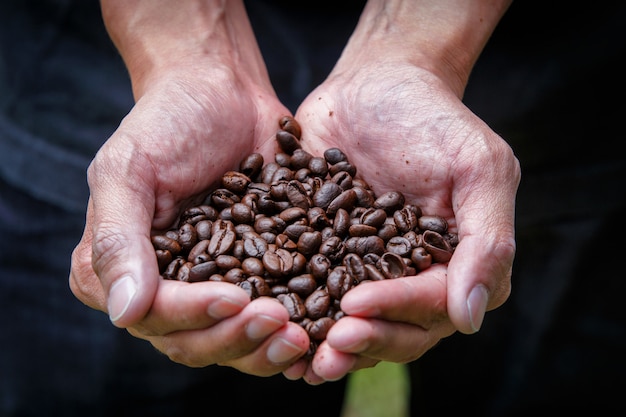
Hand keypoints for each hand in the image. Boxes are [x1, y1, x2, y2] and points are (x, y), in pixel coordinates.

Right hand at [69, 45, 313, 375]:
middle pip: (198, 340)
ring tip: (306, 337)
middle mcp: (169, 288)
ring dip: (269, 346)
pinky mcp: (260, 274)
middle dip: (239, 338)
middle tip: (282, 325)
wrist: (221, 91)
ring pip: (238, 339)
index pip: (155, 315)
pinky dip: (298, 329)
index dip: (193, 315)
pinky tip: (324, 335)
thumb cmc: (167, 122)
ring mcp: (217, 285)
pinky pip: (276, 312)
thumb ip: (119, 239)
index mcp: (126, 269)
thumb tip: (125, 313)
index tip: (234, 297)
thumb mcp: (129, 170)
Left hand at [284, 56, 519, 382]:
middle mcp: (409, 275)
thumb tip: (471, 319)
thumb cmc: (433, 118)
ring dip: (325, 343)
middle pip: (393, 326)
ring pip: (351, 321)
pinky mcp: (323, 252)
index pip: (432, 304)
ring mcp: (363, 268)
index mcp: (452, 263)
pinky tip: (266, 326)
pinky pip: (310, 290)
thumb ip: (486, 241)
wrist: (376, 83)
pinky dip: (292, 313)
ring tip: (293, 356)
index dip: (397, 310)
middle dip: (362, 339)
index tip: (358, 305)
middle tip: (327, 347)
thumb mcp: (477, 168)